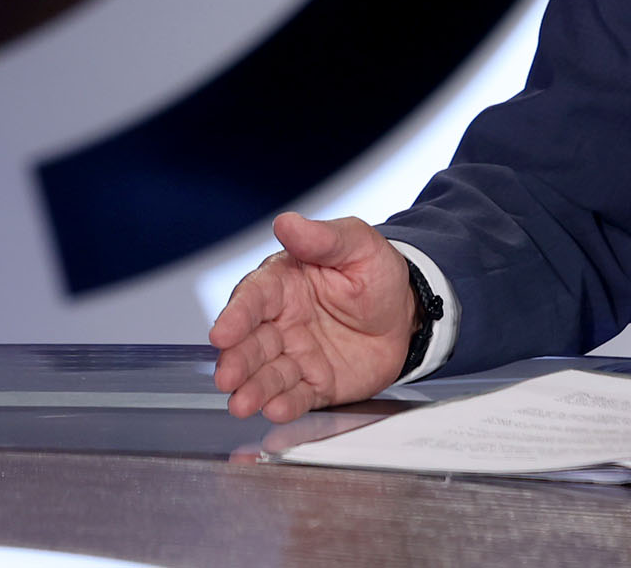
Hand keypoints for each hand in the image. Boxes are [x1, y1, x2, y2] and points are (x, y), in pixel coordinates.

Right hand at [209, 213, 417, 421]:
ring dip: (252, 389)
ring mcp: (297, 356)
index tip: (222, 333)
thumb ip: (322, 237)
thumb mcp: (357, 245)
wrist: (408, 311)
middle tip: (227, 377)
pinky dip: (285, 404)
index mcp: (283, 284)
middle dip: (236, 360)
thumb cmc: (375, 273)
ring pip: (267, 374)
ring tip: (242, 403)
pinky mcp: (316, 384)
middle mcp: (282, 322)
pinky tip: (276, 409)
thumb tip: (286, 222)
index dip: (235, 316)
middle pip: (251, 342)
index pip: (253, 298)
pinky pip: (298, 396)